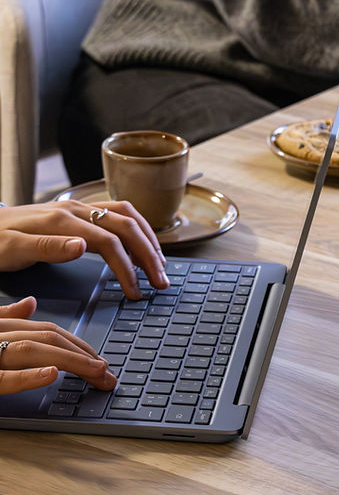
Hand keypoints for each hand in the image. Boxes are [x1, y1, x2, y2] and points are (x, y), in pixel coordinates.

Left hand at [0, 201, 167, 299]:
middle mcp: (76, 210)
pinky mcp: (81, 212)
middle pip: (127, 227)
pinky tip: (142, 245)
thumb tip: (85, 245)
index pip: (109, 242)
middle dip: (149, 255)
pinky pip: (119, 214)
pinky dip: (138, 229)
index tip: (135, 293)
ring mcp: (80, 208)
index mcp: (62, 220)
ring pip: (128, 216)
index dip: (127, 268)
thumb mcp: (10, 250)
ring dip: (149, 240)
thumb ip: (47, 247)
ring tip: (160, 265)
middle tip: (161, 282)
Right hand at [0, 297, 115, 394]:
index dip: (78, 344)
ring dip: (70, 360)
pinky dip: (29, 375)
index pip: (48, 331)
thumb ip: (7, 317)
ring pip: (32, 349)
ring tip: (96, 371)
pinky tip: (52, 374)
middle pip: (48, 338)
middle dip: (83, 354)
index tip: (99, 360)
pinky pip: (4, 377)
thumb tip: (32, 301)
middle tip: (107, 373)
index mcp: (1, 327)